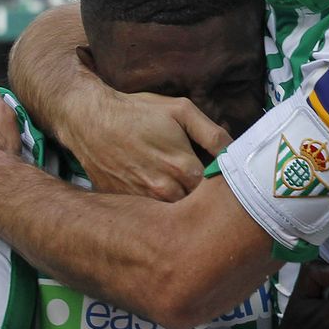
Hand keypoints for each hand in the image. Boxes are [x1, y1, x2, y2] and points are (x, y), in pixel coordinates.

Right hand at [68, 90, 232, 201]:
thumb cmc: (138, 112)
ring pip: (173, 216)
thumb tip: (238, 152)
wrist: (90, 120)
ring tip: (181, 193)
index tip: (225, 185)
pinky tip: (156, 195)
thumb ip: (213, 134)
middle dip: (204, 203)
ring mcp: (143, 202)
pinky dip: (156, 211)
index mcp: (185, 169)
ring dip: (181, 208)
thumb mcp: (181, 111)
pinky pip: (148, 217)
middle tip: (206, 192)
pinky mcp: (125, 205)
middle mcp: (165, 191)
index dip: (223, 189)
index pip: (217, 193)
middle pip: (196, 208)